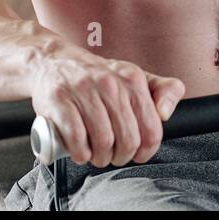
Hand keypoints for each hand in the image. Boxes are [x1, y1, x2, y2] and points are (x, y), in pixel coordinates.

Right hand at [31, 46, 185, 166]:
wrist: (53, 62)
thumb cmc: (97, 77)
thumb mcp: (134, 77)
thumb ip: (164, 90)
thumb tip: (165, 113)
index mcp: (132, 78)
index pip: (151, 127)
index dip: (146, 150)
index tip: (138, 155)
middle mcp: (109, 82)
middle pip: (128, 138)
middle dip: (122, 156)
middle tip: (114, 156)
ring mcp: (83, 90)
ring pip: (103, 141)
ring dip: (101, 157)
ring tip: (97, 155)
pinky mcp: (59, 100)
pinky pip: (76, 137)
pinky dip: (80, 153)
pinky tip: (81, 152)